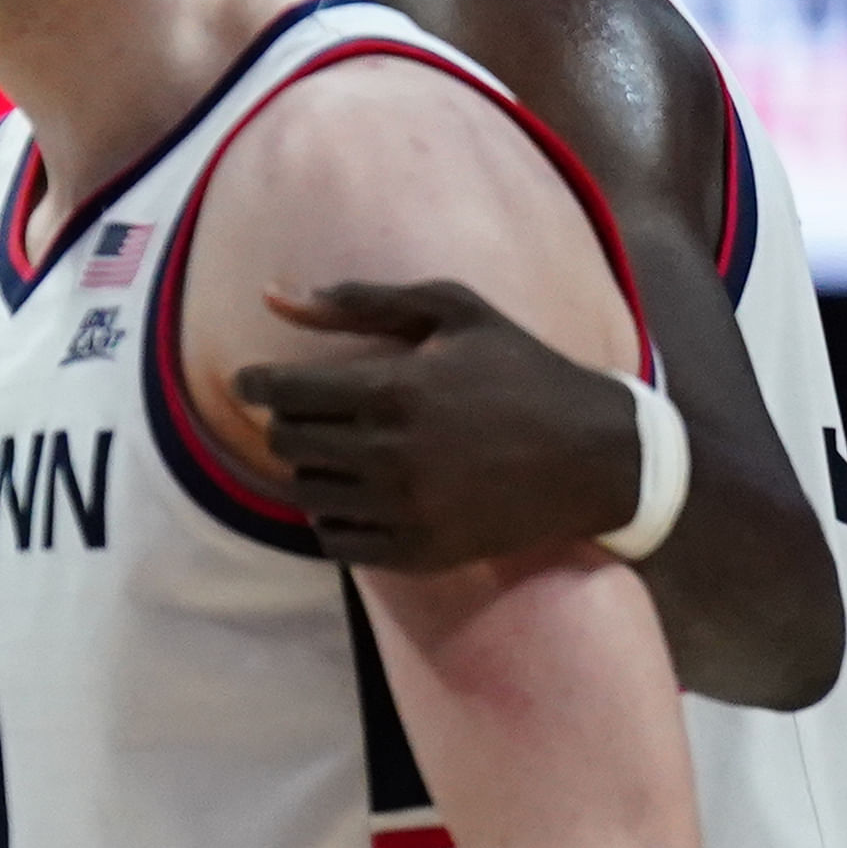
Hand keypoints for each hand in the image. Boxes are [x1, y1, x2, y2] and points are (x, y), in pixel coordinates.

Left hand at [231, 278, 637, 571]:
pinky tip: (359, 490)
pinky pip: (334, 539)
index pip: (284, 392)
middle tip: (308, 411)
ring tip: (342, 447)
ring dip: (310, 467)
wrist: (593, 453)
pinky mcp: (418, 550)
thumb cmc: (519, 367)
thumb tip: (270, 297)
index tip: (252, 379)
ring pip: (305, 492)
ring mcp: (405, 509)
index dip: (255, 383)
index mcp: (396, 388)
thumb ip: (357, 302)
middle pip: (287, 443)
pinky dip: (332, 515)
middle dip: (284, 422)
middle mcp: (392, 453)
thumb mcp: (452, 312)